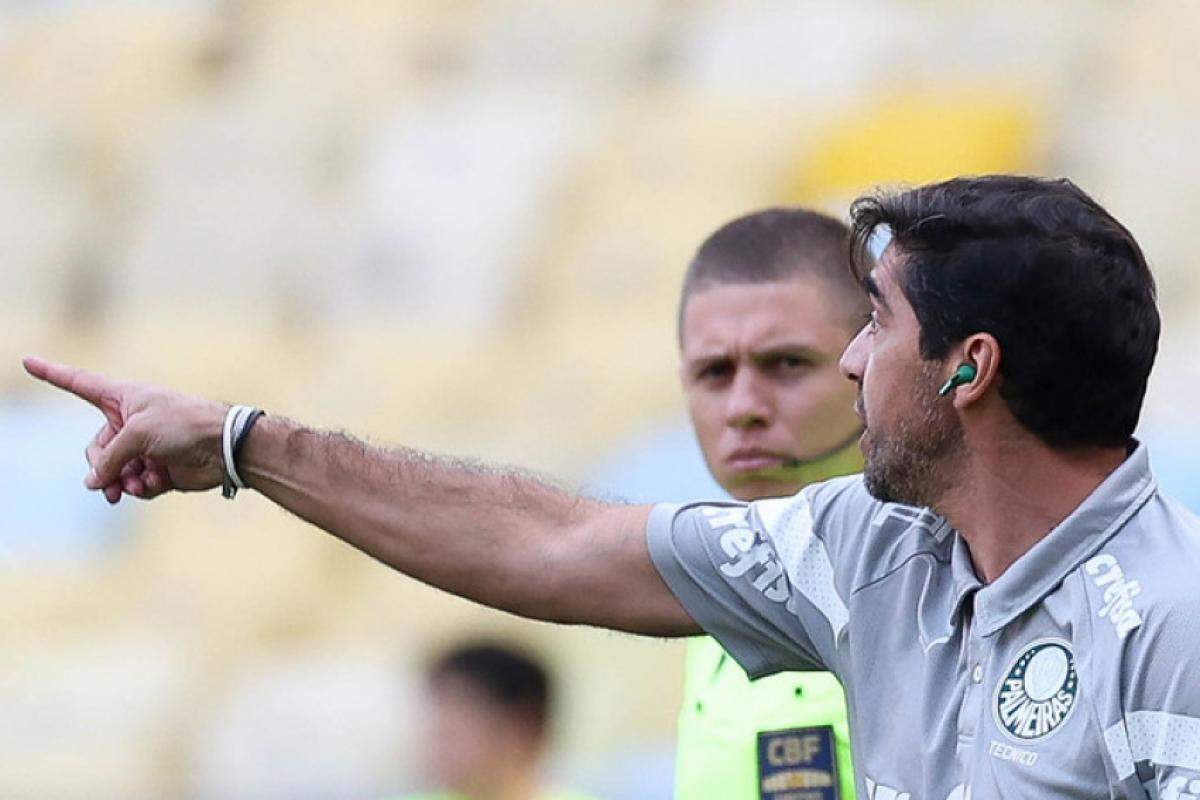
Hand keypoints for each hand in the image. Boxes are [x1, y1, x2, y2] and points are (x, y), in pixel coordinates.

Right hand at [22, 357, 227, 502]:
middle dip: (101, 467)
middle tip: (113, 479)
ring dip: (118, 482)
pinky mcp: (158, 469)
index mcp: (122, 397)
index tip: (28, 361)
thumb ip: (109, 458)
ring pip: (113, 472)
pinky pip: (134, 484)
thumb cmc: (184, 424)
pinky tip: (150, 485)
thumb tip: (92, 484)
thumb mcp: (138, 434)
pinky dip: (139, 488)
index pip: (78, 384)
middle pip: (96, 449)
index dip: (52, 374)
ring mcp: (144, 447)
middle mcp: (130, 421)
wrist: (224, 447)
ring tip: (130, 488)